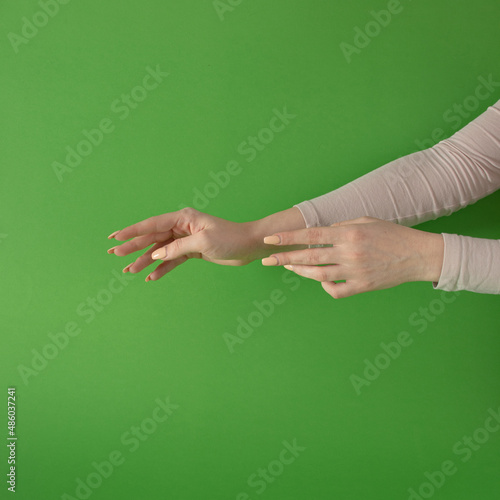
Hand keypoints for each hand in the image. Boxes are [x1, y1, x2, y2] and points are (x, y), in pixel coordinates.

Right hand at [106, 207, 305, 280]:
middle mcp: (182, 227)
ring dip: (145, 260)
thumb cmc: (230, 238)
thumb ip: (177, 248)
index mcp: (183, 218)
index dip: (132, 231)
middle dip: (133, 246)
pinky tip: (151, 277)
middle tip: (115, 255)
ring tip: (129, 271)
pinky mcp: (192, 251)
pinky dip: (162, 268)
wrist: (249, 246)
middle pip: (152, 237)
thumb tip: (154, 255)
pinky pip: (172, 259)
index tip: (115, 238)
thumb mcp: (203, 242)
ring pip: (160, 250)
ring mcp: (186, 239)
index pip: (152, 224)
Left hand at [261, 216, 443, 298]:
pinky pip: (336, 290)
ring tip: (289, 268)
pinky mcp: (363, 286)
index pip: (311, 235)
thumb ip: (342, 225)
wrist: (418, 256)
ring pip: (319, 275)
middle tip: (268, 259)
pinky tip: (320, 281)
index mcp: (349, 233)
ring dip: (301, 271)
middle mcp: (349, 252)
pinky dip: (324, 287)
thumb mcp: (367, 221)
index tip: (271, 240)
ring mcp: (355, 271)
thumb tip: (322, 232)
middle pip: (310, 256)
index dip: (288, 238)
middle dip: (285, 258)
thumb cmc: (392, 235)